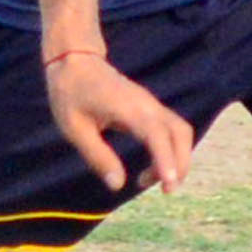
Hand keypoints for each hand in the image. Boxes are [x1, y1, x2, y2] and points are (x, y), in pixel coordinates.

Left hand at [44, 51, 193, 195]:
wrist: (76, 61)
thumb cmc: (70, 94)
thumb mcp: (74, 129)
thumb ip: (98, 156)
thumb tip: (118, 186)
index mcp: (128, 108)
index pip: (156, 135)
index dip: (165, 160)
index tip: (168, 185)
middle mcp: (146, 105)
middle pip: (180, 133)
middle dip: (180, 164)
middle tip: (164, 190)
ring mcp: (151, 104)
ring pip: (180, 131)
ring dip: (176, 158)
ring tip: (148, 180)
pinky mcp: (150, 108)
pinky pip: (171, 130)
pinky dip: (169, 151)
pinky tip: (151, 168)